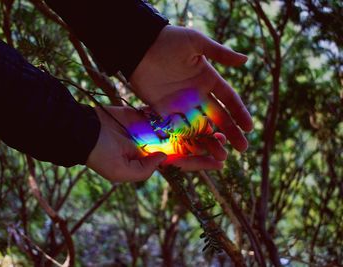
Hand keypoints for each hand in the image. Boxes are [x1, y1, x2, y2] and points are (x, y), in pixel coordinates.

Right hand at [86, 106, 225, 181]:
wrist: (86, 133)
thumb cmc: (101, 156)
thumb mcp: (122, 172)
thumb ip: (145, 169)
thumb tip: (165, 158)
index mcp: (152, 161)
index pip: (182, 163)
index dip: (202, 163)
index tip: (221, 163)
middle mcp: (156, 146)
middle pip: (186, 146)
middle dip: (204, 145)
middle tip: (224, 142)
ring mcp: (152, 130)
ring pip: (180, 129)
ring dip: (197, 129)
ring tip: (216, 126)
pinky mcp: (146, 115)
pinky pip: (166, 114)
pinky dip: (181, 114)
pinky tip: (198, 109)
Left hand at [130, 25, 252, 151]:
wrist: (140, 46)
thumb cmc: (169, 40)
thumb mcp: (196, 42)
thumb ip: (220, 53)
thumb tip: (246, 59)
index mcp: (208, 79)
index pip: (228, 99)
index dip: (239, 113)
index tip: (249, 128)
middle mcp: (197, 94)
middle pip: (218, 116)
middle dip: (231, 132)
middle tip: (243, 148)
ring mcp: (181, 104)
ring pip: (200, 126)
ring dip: (212, 140)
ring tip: (223, 156)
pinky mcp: (164, 111)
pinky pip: (179, 128)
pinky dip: (188, 139)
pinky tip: (197, 152)